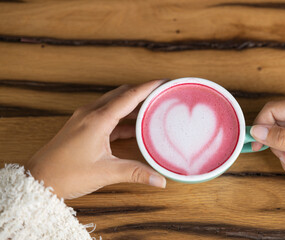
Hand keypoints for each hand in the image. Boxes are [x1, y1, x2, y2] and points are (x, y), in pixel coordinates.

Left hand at [25, 80, 166, 198]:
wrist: (38, 179)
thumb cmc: (66, 174)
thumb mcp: (106, 172)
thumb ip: (135, 173)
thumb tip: (159, 179)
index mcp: (98, 119)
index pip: (129, 96)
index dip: (148, 87)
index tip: (163, 82)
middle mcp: (91, 113)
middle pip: (121, 93)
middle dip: (142, 91)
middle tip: (160, 93)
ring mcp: (85, 118)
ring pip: (113, 102)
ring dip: (131, 103)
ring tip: (150, 107)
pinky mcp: (82, 126)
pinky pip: (106, 114)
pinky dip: (121, 116)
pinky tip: (132, 126)